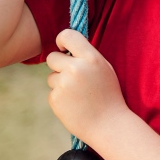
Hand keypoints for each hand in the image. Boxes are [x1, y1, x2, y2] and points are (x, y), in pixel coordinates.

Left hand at [47, 29, 128, 144]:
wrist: (108, 123)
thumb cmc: (108, 94)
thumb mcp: (104, 69)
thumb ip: (86, 56)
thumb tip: (66, 47)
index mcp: (91, 58)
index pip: (67, 35)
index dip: (61, 40)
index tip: (63, 48)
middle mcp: (76, 68)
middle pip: (52, 57)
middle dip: (58, 65)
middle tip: (73, 76)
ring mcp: (64, 84)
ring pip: (51, 76)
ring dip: (60, 82)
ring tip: (79, 94)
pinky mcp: (55, 98)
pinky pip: (52, 91)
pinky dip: (60, 97)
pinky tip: (74, 104)